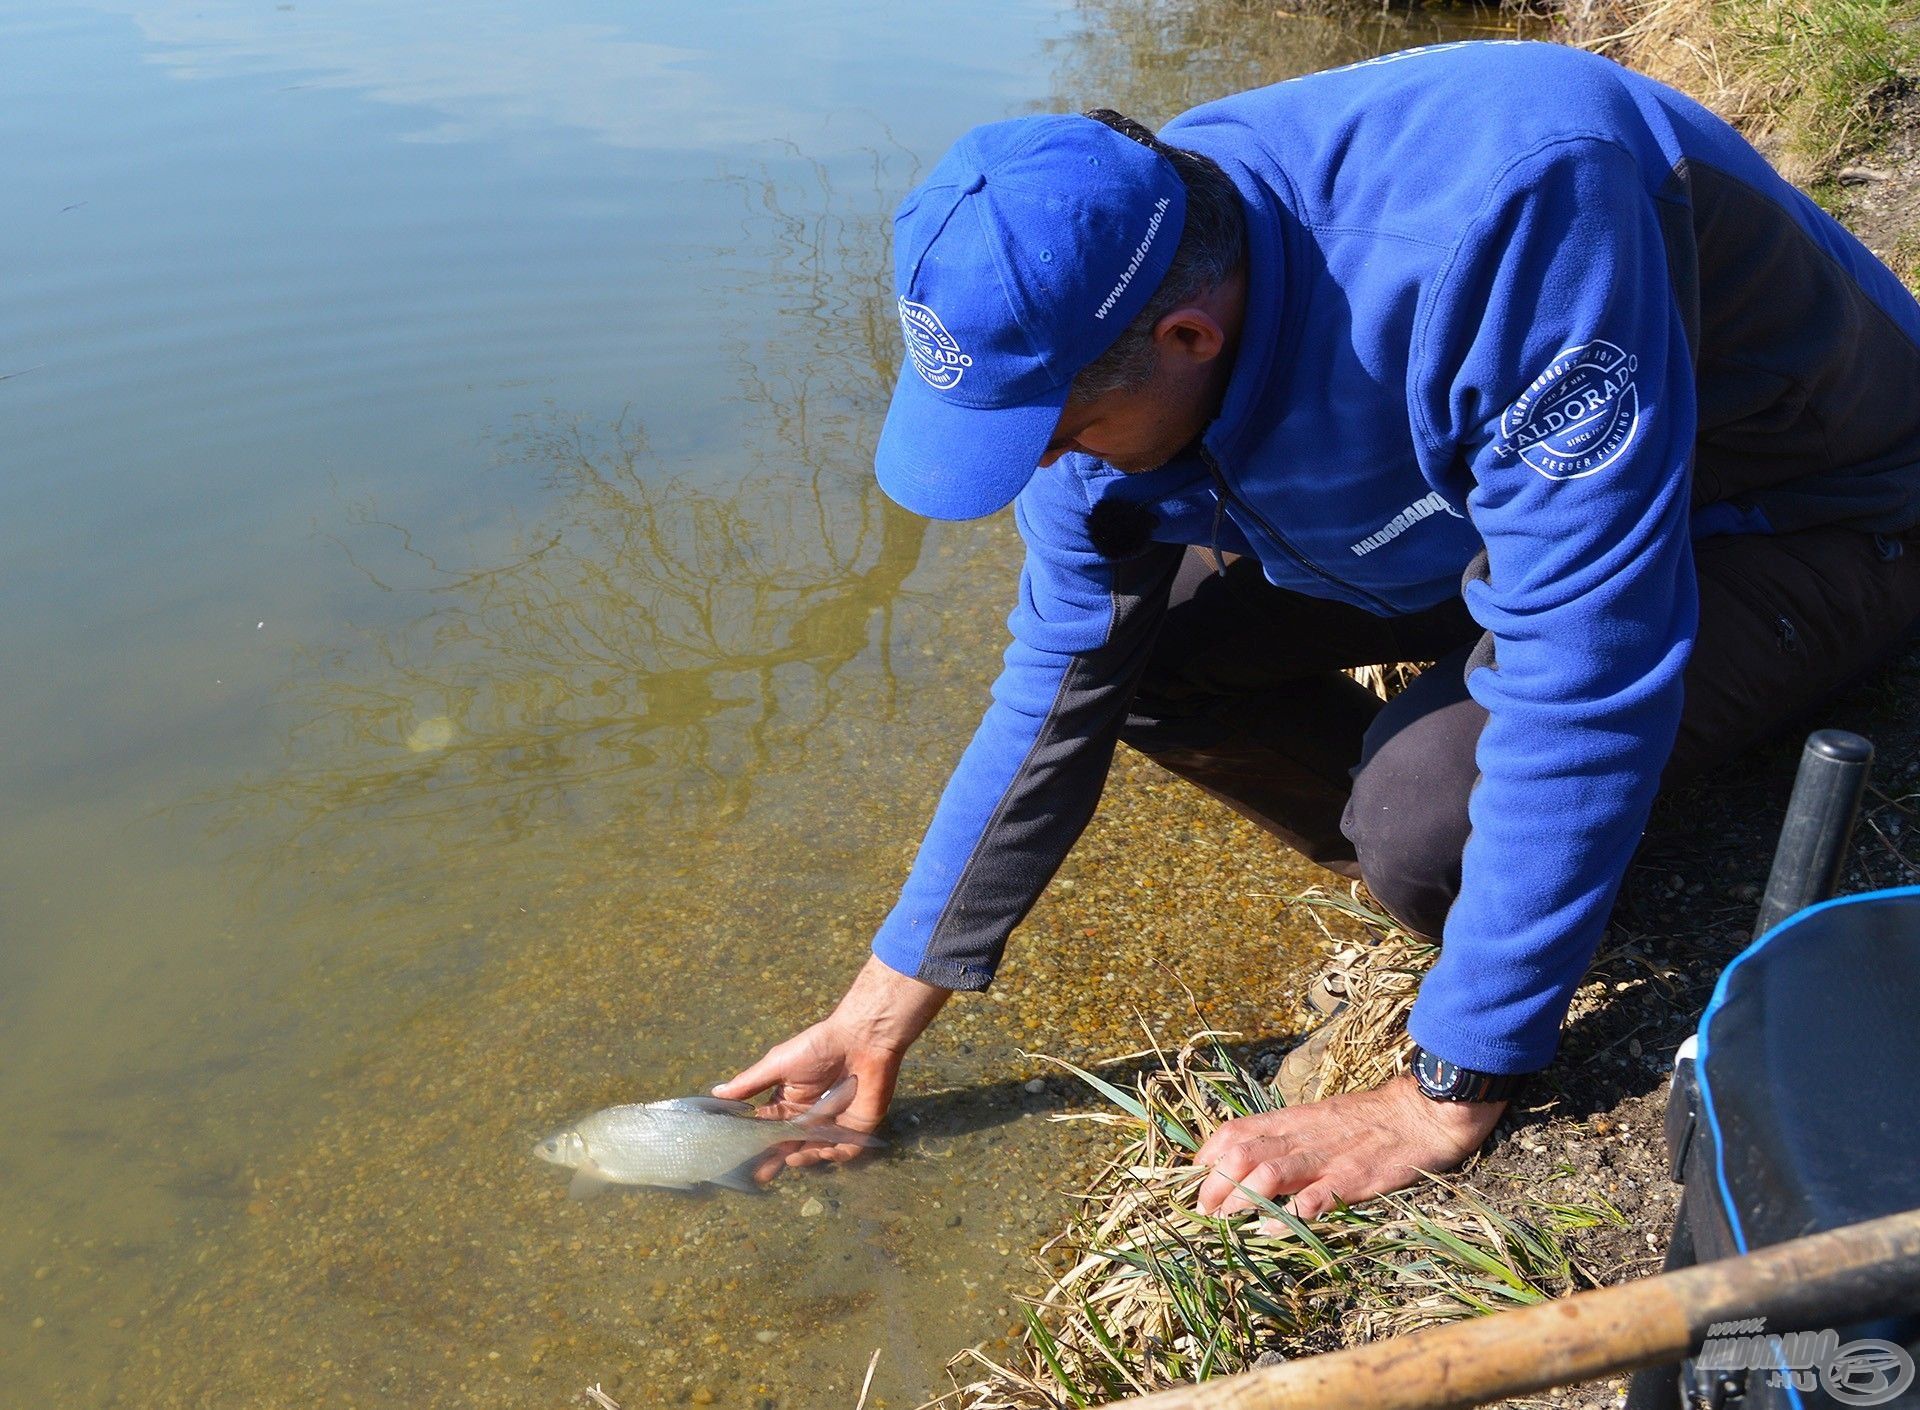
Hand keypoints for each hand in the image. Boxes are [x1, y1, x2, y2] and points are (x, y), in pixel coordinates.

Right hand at [714, 955, 949, 1181]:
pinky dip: (835, 1155)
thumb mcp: (778, 1064)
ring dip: (805, 1157)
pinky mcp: (857, 1127)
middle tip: (762, 1175)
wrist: (859, 1037)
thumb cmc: (817, 1046)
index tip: (741, 1159)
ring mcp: (832, 1124)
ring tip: (792, 1158)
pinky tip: (822, 1152)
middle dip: (776, 1161)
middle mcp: (808, 1117)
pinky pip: (845, 1150)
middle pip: (790, 1145)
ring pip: (816, 1151)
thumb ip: (750, 1083)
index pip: (769, 1130)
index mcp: (789, 1102)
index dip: (757, 1144)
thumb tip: (715, 1093)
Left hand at [1193, 1073, 1504, 1219]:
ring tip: (1226, 1222)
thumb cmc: (1367, 1121)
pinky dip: (1289, 1215)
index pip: (1235, 1130)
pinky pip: (1315, 1198)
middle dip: (1214, 1184)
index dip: (1207, 1155)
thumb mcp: (1319, 1119)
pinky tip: (1272, 1230)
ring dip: (1240, 1199)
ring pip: (1268, 1173)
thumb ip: (1286, 1136)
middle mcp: (1301, 1137)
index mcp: (1291, 1121)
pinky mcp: (1352, 1180)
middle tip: (1203, 1211)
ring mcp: (1325, 1158)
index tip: (1194, 1180)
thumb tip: (1249, 1159)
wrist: (1419, 1113)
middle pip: (1241, 1153)